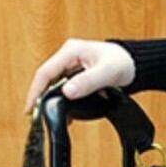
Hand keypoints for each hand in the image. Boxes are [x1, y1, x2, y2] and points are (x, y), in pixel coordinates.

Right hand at [21, 38, 136, 114]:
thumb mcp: (107, 73)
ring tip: (45, 115)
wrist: (135, 64)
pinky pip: (62, 86)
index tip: (30, 108)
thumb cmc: (123, 63)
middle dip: (39, 96)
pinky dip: (60, 98)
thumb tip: (67, 91)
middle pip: (46, 78)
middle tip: (34, 115)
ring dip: (49, 98)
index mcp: (71, 51)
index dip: (35, 90)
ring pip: (53, 83)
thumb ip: (88, 82)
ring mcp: (71, 65)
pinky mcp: (76, 74)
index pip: (45, 72)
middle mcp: (68, 56)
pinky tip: (62, 111)